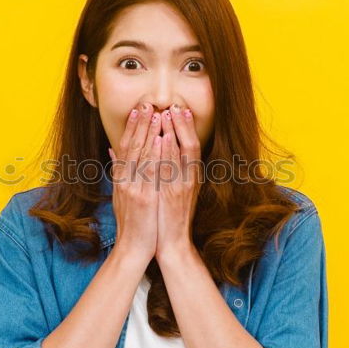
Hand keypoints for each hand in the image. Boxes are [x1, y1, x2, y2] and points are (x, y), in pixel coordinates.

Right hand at [107, 102, 162, 269]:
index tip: (138, 109)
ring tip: (156, 113)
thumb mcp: (120, 195)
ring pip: (142, 155)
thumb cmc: (131, 223)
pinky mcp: (145, 199)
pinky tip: (163, 139)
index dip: (132, 127)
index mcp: (121, 179)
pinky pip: (152, 172)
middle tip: (147, 102)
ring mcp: (135, 189)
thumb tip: (113, 152)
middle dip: (140, 123)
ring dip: (149, 132)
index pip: (125, 147)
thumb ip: (118, 172)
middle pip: (132, 146)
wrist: (133, 249)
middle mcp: (126, 181)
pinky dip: (157, 154)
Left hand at [154, 104, 202, 263]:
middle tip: (175, 104)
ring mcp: (181, 186)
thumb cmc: (167, 218)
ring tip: (168, 112)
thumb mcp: (169, 192)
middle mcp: (189, 179)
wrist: (171, 244)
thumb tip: (158, 157)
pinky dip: (168, 152)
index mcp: (189, 177)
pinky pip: (170, 169)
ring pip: (181, 153)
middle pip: (189, 144)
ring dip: (174, 132)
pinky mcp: (172, 195)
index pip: (189, 145)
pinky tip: (163, 138)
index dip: (185, 126)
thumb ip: (164, 174)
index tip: (179, 108)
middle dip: (182, 124)